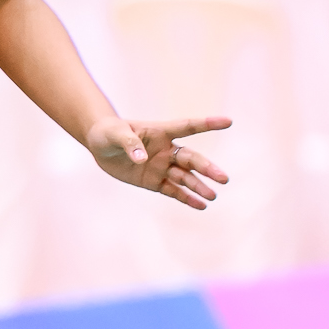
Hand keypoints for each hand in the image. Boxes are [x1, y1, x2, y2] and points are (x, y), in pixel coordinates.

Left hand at [87, 114, 231, 210]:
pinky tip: (201, 206)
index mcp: (161, 132)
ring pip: (185, 177)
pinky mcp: (154, 181)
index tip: (228, 122)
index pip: (188, 127)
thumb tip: (142, 159)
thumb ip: (130, 144)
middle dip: (206, 168)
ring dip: (199, 187)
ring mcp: (162, 166)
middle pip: (190, 159)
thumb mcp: (116, 134)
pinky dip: (186, 198)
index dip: (207, 124)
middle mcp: (166, 150)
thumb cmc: (109, 133)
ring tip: (213, 197)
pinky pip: (173, 191)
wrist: (100, 146)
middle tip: (223, 178)